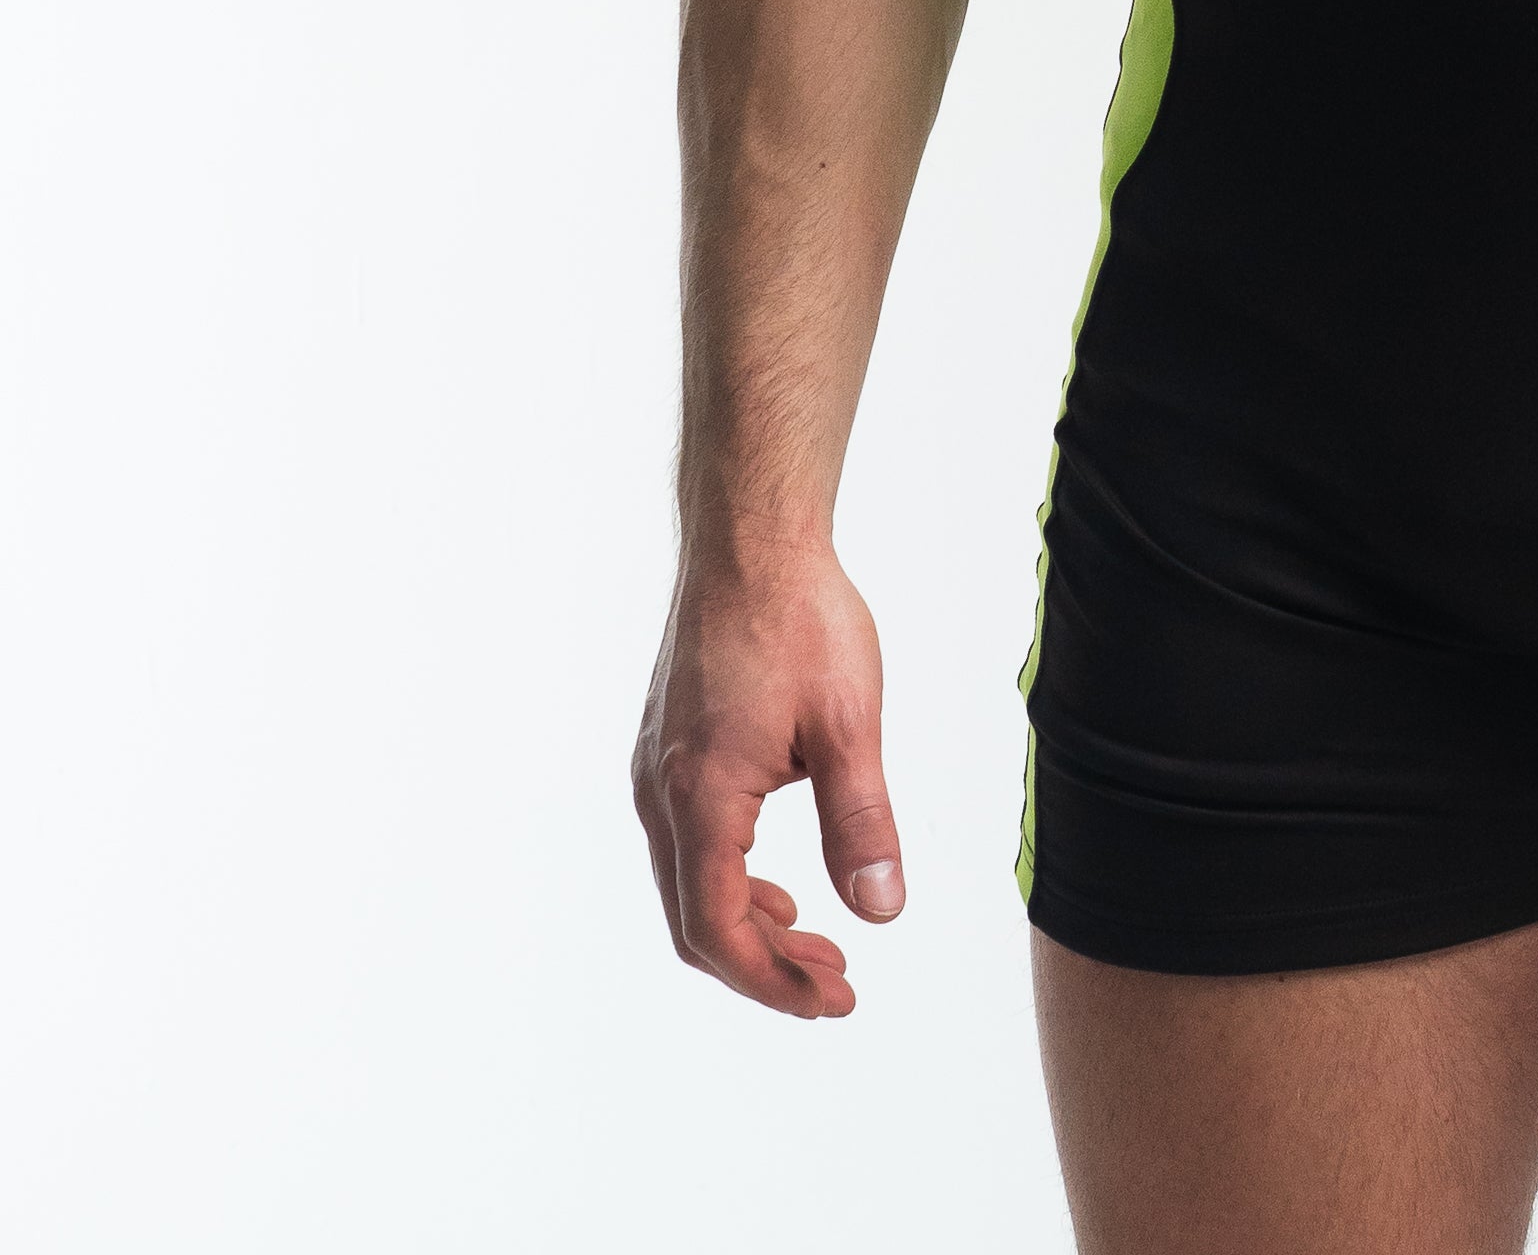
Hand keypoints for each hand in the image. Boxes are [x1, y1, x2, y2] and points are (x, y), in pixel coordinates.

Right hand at [632, 540, 905, 1017]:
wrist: (750, 535)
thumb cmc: (801, 618)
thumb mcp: (848, 724)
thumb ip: (862, 823)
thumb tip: (882, 910)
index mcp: (701, 797)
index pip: (718, 929)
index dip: (772, 982)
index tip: (832, 1001)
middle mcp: (660, 792)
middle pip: (694, 919)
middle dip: (764, 964)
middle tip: (835, 982)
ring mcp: (655, 767)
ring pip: (686, 881)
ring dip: (746, 921)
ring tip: (814, 936)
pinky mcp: (665, 743)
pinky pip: (685, 840)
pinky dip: (728, 877)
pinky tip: (777, 875)